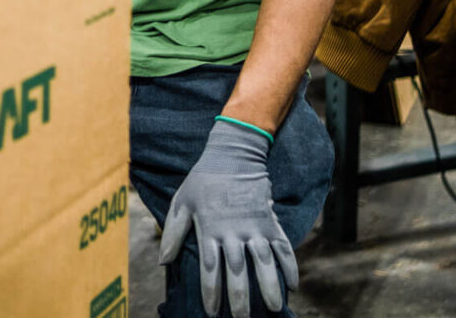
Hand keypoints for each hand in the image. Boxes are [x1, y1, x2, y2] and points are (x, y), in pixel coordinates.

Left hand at [158, 119, 298, 316]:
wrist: (234, 153)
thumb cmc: (204, 178)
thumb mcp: (182, 201)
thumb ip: (173, 232)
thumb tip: (163, 262)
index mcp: (210, 228)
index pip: (210, 268)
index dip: (211, 292)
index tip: (212, 312)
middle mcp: (233, 230)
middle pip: (238, 270)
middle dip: (240, 297)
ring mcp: (254, 225)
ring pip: (263, 261)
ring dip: (269, 286)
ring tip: (273, 308)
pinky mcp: (270, 219)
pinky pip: (282, 245)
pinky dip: (289, 265)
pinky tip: (292, 285)